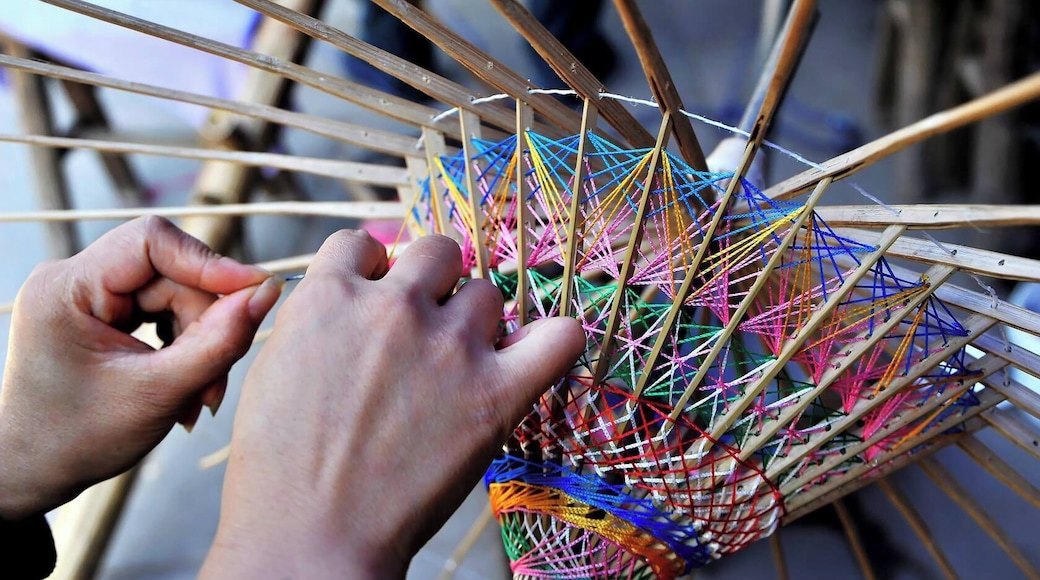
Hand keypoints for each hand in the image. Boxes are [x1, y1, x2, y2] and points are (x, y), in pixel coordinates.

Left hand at [0, 216, 281, 519]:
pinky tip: (185, 387)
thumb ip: (220, 341)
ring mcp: (88, 296)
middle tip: (217, 380)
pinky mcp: (103, 313)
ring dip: (200, 343)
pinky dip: (185, 347)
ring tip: (199, 397)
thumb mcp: (160, 393)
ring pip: (174, 295)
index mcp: (66, 288)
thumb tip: (267, 294)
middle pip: (171, 275)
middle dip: (205, 325)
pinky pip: (163, 312)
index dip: (209, 262)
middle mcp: (72, 279)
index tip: (255, 291)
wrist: (33, 473)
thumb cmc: (78, 440)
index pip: (151, 242)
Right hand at [201, 231, 584, 577]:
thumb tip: (354, 290)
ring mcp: (450, 347)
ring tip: (456, 368)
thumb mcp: (272, 366)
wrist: (312, 536)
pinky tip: (534, 354)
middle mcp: (395, 307)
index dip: (373, 271)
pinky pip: (559, 336)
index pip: (364, 243)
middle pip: (438, 252)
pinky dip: (554, 338)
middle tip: (421, 330)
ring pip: (487, 294)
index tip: (376, 302)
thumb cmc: (280, 467)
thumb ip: (318, 317)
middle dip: (431, 283)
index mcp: (331, 296)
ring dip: (475, 323)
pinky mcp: (497, 394)